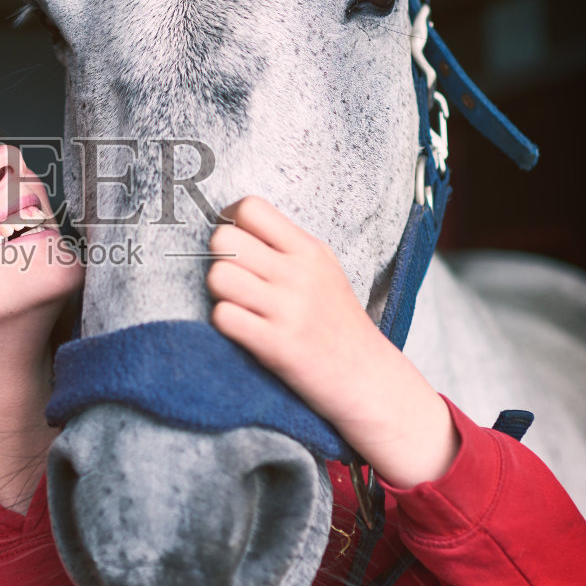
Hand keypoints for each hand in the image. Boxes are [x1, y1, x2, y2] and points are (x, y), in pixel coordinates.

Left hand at [207, 197, 458, 486]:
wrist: (366, 377)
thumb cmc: (337, 322)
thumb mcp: (323, 270)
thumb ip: (284, 247)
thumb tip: (233, 225)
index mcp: (309, 250)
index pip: (251, 207)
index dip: (230, 221)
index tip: (235, 241)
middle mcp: (299, 274)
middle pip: (224, 239)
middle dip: (219, 258)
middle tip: (235, 277)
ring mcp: (288, 309)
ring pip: (218, 276)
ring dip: (218, 292)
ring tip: (238, 304)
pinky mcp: (276, 344)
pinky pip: (224, 316)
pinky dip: (225, 322)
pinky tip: (243, 328)